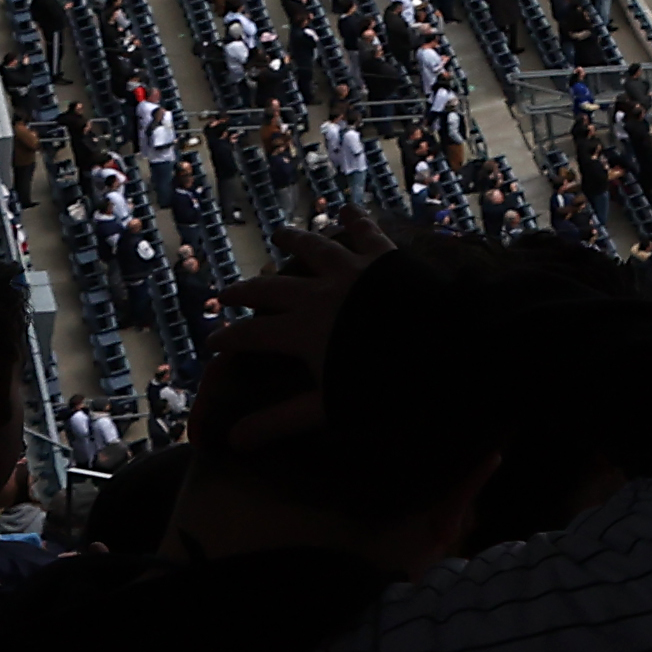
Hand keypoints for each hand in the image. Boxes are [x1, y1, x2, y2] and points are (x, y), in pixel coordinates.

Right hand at [204, 218, 397, 441]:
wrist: (440, 344)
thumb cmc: (382, 381)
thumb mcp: (327, 406)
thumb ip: (279, 421)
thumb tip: (232, 442)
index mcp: (300, 330)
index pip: (251, 335)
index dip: (228, 339)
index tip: (211, 343)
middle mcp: (319, 293)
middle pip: (271, 289)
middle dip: (246, 291)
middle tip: (228, 292)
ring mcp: (352, 270)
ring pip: (315, 249)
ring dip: (294, 241)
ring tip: (280, 234)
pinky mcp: (384, 257)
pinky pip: (365, 232)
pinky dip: (355, 220)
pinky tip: (348, 208)